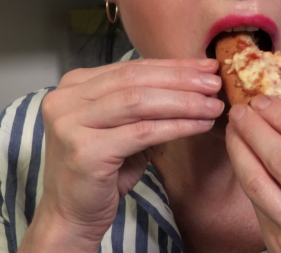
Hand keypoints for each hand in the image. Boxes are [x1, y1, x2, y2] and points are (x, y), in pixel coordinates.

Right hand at [24, 58, 223, 250]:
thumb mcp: (122, 127)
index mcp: (74, 85)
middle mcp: (65, 99)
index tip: (206, 67)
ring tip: (213, 106)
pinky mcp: (85, 151)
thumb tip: (196, 81)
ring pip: (139, 101)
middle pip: (135, 79)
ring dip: (183, 102)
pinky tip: (199, 126)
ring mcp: (71, 124)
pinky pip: (142, 132)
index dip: (172, 66)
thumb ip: (145, 102)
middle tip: (214, 83)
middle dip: (181, 80)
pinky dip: (176, 127)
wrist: (71, 214)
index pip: (131, 67)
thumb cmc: (101, 170)